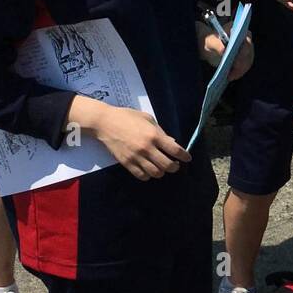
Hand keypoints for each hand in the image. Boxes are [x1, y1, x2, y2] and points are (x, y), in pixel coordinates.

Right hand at [75, 100, 190, 180]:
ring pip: (155, 173)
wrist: (105, 122)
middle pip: (167, 165)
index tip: (188, 158)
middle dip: (175, 167)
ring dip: (161, 172)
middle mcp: (146, 148)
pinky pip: (141, 176)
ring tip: (161, 167)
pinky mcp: (126, 163)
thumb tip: (172, 143)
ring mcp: (136, 157)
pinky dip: (148, 175)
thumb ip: (161, 132)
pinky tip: (149, 170)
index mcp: (154, 135)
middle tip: (175, 165)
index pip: (175, 150)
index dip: (184, 156)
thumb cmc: (128, 117)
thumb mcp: (147, 119)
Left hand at [198, 27, 253, 80]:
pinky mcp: (243, 59)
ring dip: (240, 70)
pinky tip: (231, 76)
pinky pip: (244, 67)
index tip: (237, 57)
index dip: (244, 48)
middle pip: (249, 52)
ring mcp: (246, 49)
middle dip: (242, 62)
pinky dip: (238, 72)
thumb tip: (224, 50)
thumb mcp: (210, 41)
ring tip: (231, 76)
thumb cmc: (209, 40)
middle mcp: (246, 39)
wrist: (209, 46)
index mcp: (239, 30)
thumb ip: (216, 44)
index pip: (246, 39)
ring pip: (248, 61)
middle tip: (235, 70)